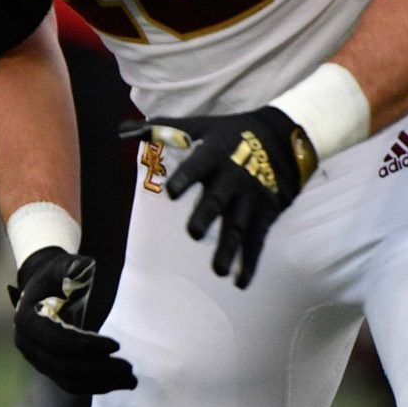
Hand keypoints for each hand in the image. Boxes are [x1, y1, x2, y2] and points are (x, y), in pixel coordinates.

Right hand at [9, 248, 134, 394]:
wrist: (40, 283)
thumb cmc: (58, 273)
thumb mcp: (66, 265)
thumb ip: (79, 271)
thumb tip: (99, 277)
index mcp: (28, 318)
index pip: (58, 341)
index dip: (88, 346)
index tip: (117, 345)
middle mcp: (25, 342)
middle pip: (63, 366)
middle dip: (99, 370)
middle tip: (130, 369)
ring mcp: (34, 357)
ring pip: (66, 379)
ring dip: (99, 383)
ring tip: (130, 381)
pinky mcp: (45, 366)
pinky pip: (67, 383)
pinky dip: (92, 386)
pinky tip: (115, 383)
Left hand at [123, 108, 314, 288]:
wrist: (285, 135)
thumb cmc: (232, 132)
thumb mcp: (201, 124)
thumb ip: (163, 130)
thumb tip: (122, 130)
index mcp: (214, 155)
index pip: (197, 167)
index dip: (185, 179)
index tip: (171, 193)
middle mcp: (234, 178)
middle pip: (218, 200)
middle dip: (206, 216)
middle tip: (194, 234)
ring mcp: (252, 197)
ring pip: (238, 225)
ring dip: (229, 249)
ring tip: (219, 271)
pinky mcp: (267, 212)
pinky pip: (257, 239)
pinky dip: (251, 261)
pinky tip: (240, 281)